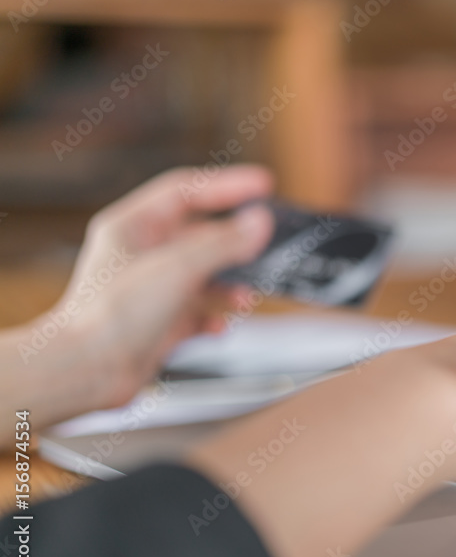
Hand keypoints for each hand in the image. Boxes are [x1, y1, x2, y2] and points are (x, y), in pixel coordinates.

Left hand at [52, 166, 272, 412]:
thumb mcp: (178, 268)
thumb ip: (224, 243)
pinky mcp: (160, 323)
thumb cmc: (112, 315)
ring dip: (230, 283)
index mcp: (133, 227)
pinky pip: (199, 312)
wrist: (87, 372)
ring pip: (204, 274)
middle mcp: (141, 254)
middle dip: (235, 240)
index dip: (227, 184)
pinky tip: (222, 325)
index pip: (186, 190)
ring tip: (247, 294)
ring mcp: (152, 289)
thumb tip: (260, 222)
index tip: (263, 184)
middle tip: (268, 239)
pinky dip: (215, 316)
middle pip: (201, 233)